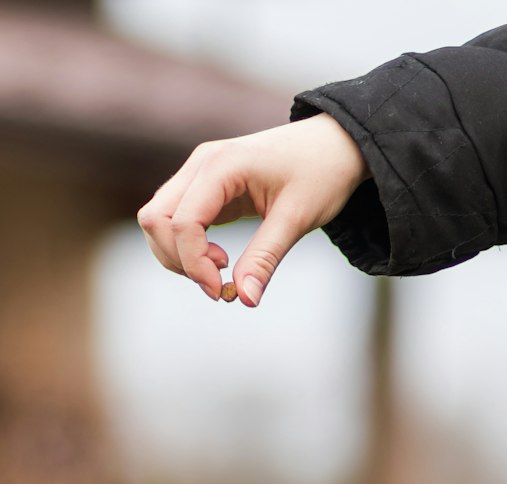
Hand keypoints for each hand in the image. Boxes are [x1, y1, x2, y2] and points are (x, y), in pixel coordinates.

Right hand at [137, 115, 369, 304]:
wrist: (334, 145)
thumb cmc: (320, 174)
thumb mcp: (296, 219)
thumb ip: (265, 259)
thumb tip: (245, 298)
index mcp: (220, 165)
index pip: (182, 222)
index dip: (194, 265)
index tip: (224, 292)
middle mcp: (200, 164)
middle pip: (156, 220)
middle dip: (180, 261)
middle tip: (220, 284)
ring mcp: (198, 173)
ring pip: (159, 220)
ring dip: (179, 256)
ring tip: (222, 270)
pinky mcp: (204, 187)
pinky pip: (176, 220)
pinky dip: (187, 247)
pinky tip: (219, 259)